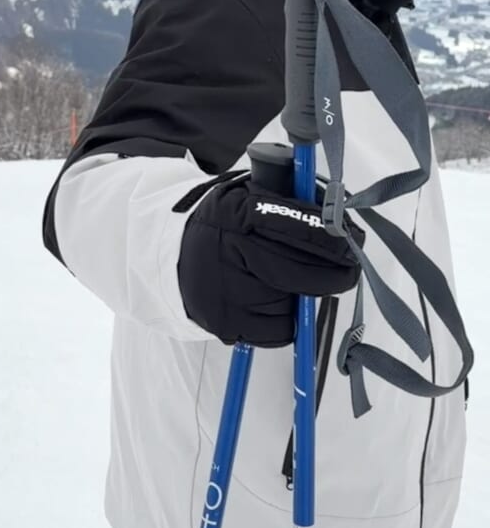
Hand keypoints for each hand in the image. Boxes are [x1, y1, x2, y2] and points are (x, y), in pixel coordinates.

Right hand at [177, 178, 364, 347]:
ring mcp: (227, 291)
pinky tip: (269, 303)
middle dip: (335, 273)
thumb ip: (290, 201)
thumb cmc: (223, 228)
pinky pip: (279, 330)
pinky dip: (283, 320)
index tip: (353, 242)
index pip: (299, 228)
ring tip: (284, 283)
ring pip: (293, 303)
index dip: (334, 238)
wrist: (174, 259)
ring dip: (301, 296)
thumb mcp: (247, 196)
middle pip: (303, 272)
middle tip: (347, 271)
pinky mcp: (226, 323)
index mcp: (237, 214)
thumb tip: (342, 217)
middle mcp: (230, 251)